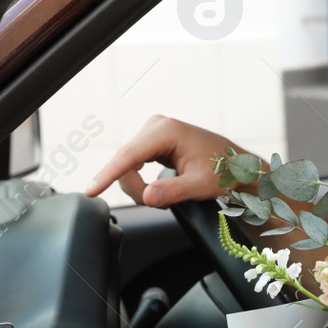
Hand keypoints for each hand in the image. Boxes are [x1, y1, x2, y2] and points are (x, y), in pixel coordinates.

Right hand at [84, 115, 247, 206]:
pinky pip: (133, 162)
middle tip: (158, 201)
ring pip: (127, 163)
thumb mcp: (200, 186)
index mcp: (167, 131)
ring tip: (164, 193)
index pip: (128, 156)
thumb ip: (172, 192)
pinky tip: (155, 185)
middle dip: (135, 186)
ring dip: (138, 184)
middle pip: (125, 161)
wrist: (236, 164)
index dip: (108, 175)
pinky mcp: (153, 139)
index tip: (91, 191)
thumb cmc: (223, 171)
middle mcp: (157, 125)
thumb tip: (146, 196)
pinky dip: (139, 178)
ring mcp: (154, 130)